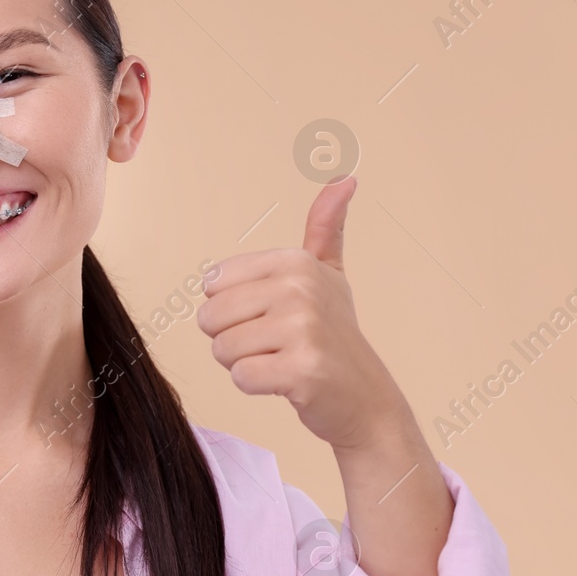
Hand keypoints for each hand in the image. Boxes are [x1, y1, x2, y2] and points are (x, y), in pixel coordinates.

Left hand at [196, 176, 405, 451]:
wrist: (365, 397)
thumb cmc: (335, 336)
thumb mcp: (329, 274)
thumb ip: (326, 227)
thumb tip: (346, 178)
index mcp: (295, 261)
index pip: (213, 285)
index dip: (232, 309)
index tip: (272, 317)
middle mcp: (300, 288)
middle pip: (211, 317)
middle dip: (233, 339)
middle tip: (275, 345)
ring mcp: (304, 329)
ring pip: (222, 349)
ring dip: (244, 364)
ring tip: (281, 361)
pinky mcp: (302, 370)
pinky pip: (241, 378)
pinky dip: (257, 387)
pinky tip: (286, 382)